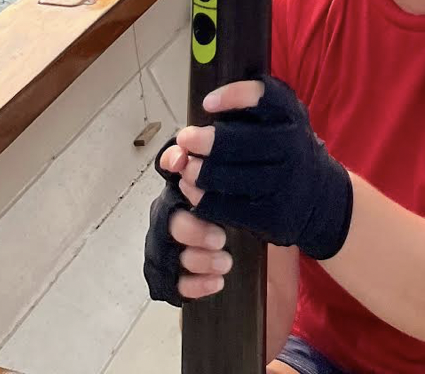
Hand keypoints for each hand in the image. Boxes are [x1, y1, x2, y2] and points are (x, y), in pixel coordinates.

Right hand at [144, 140, 231, 304]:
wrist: (256, 231)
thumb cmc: (242, 198)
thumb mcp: (244, 174)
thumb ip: (232, 150)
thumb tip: (210, 140)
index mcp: (186, 184)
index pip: (171, 170)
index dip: (173, 164)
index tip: (184, 166)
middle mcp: (172, 213)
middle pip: (168, 222)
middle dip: (192, 230)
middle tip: (220, 237)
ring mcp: (171, 244)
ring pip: (168, 255)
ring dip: (197, 259)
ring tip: (225, 262)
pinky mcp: (177, 273)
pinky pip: (174, 284)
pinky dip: (194, 284)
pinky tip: (216, 282)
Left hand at [164, 77, 352, 261]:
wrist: (317, 194)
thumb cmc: (284, 149)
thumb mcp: (279, 122)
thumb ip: (243, 116)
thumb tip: (191, 127)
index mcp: (291, 115)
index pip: (267, 97)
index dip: (235, 96)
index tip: (207, 103)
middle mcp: (292, 146)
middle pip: (245, 142)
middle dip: (208, 141)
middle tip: (184, 139)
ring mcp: (284, 182)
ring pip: (235, 178)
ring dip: (202, 173)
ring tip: (185, 168)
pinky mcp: (273, 214)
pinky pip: (231, 208)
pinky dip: (205, 200)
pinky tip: (192, 190)